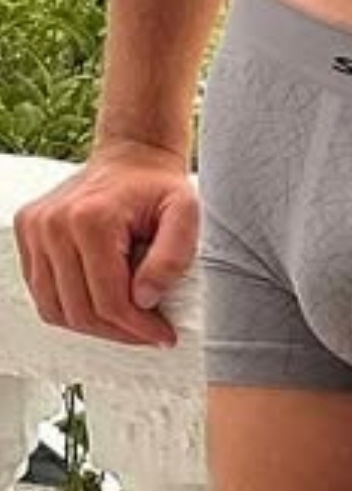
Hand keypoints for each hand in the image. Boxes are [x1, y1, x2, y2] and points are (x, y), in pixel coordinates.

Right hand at [13, 141, 198, 350]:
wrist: (133, 155)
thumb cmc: (158, 185)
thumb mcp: (185, 213)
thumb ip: (173, 255)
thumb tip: (144, 299)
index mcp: (90, 218)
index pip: (109, 300)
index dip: (138, 328)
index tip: (162, 335)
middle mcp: (53, 223)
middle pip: (80, 311)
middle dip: (118, 331)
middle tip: (147, 332)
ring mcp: (35, 227)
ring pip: (56, 309)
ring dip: (92, 325)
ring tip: (125, 320)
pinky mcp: (27, 231)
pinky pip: (43, 292)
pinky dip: (70, 307)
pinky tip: (100, 300)